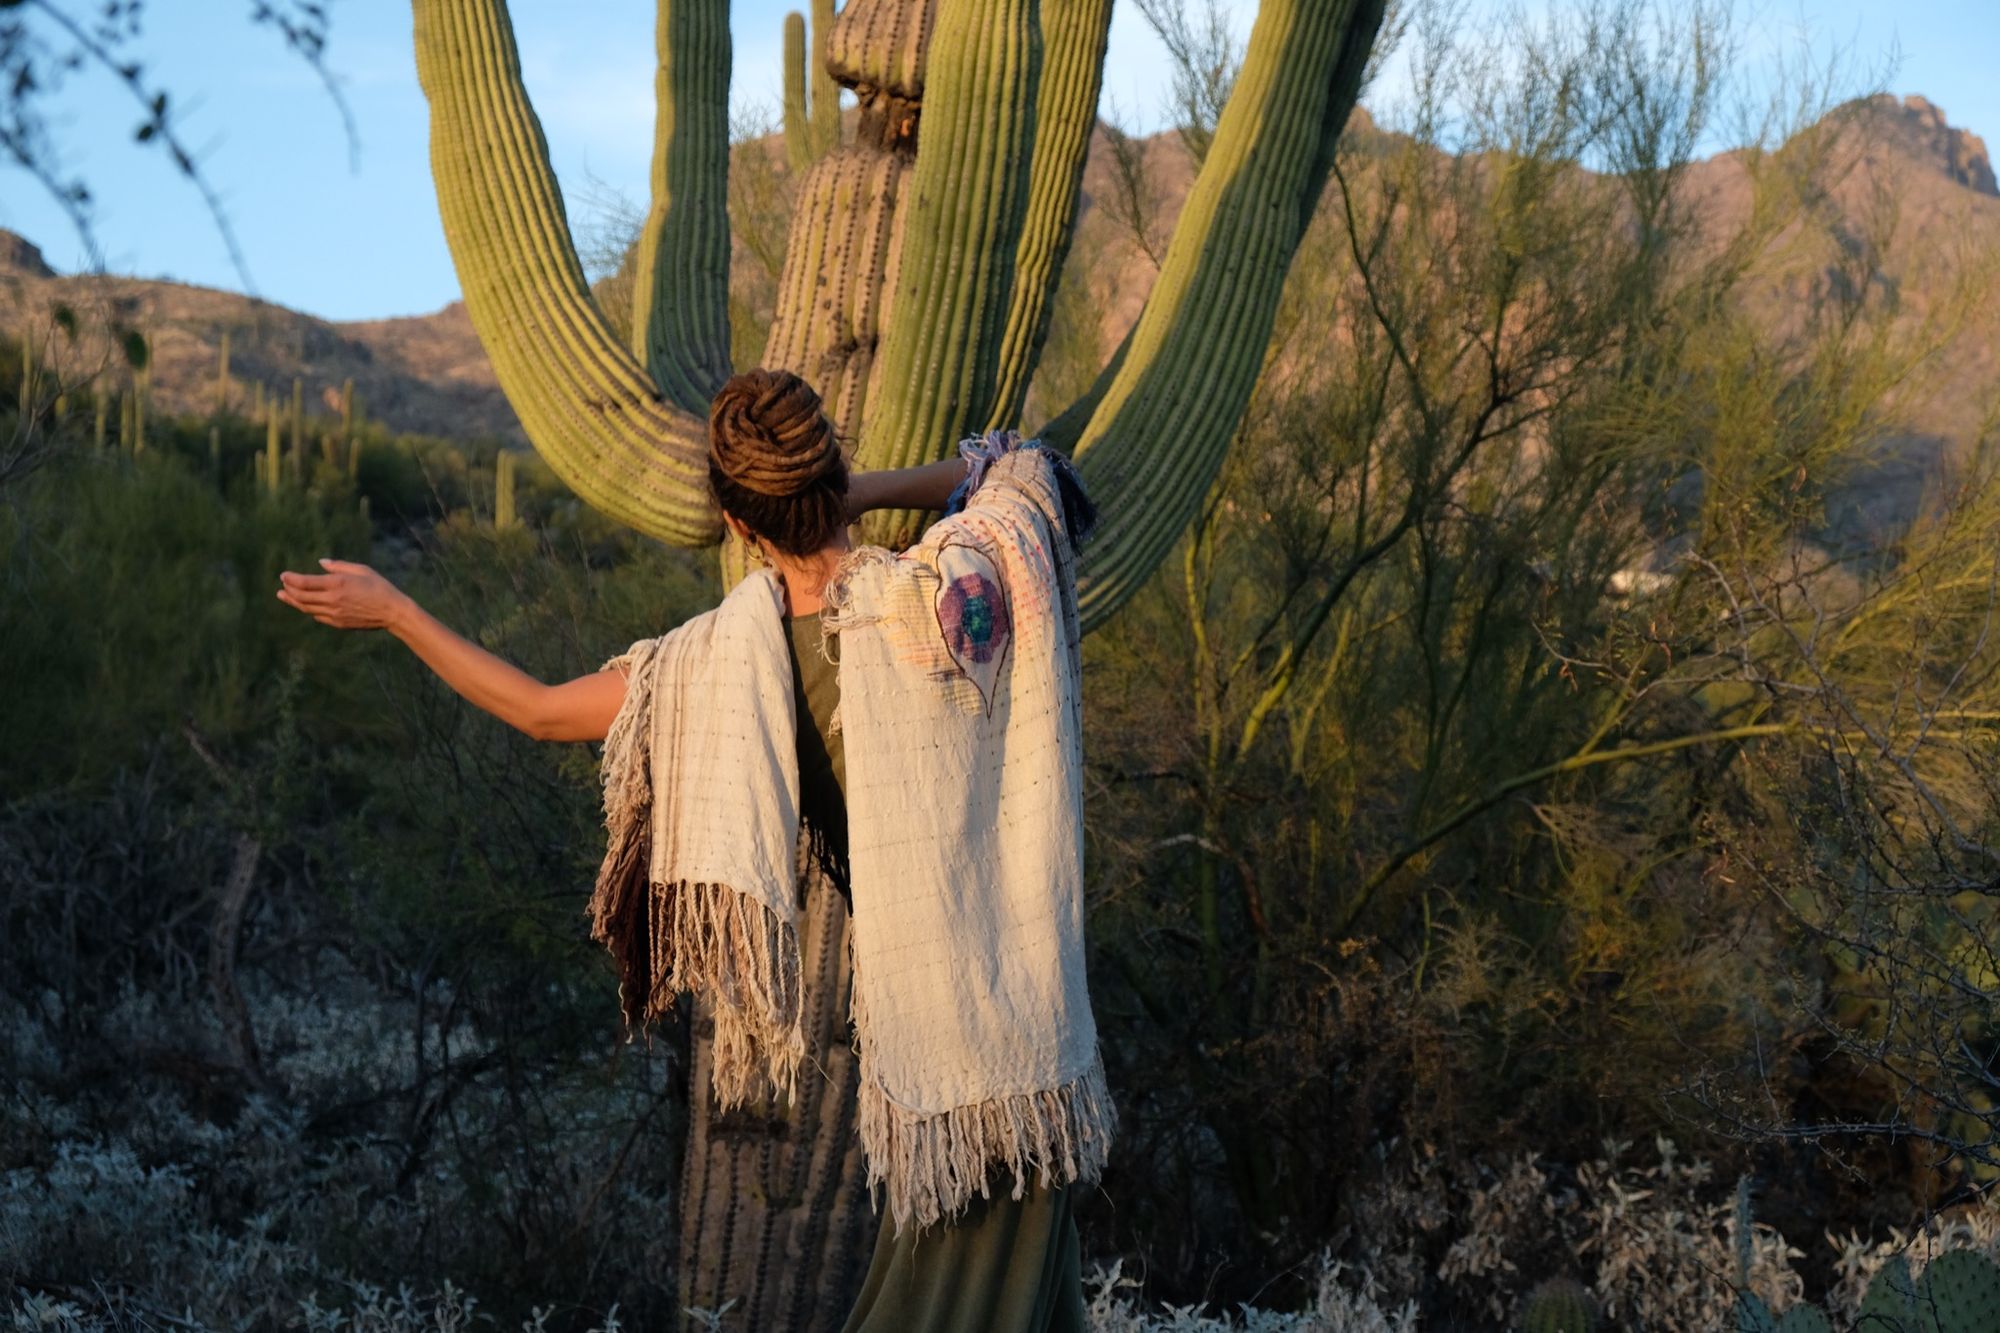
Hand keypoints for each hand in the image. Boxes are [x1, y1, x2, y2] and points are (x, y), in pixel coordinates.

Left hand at [277, 558, 410, 630]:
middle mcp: (332, 599)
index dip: (291, 579)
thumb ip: (339, 566)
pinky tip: (305, 605)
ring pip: (306, 608)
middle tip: (282, 585)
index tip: (283, 575)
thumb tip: (321, 562)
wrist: (392, 612)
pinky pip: (317, 616)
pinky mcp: (338, 623)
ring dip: (293, 601)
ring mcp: (334, 613)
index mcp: (337, 584)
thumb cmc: (379, 587)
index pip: (304, 582)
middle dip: (288, 590)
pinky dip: (308, 609)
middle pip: (301, 596)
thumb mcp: (361, 570)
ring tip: (284, 596)